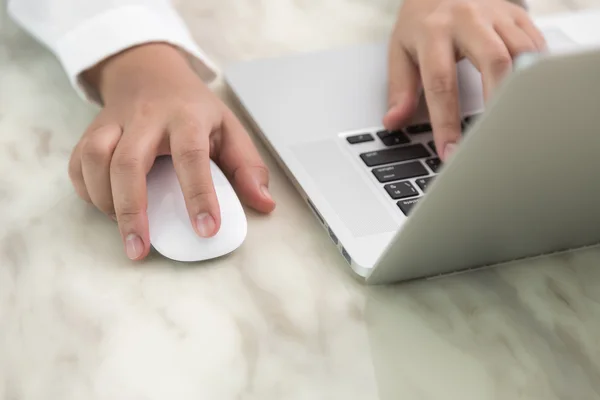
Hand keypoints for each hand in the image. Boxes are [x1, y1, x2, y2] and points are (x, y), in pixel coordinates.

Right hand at [68, 43, 275, 260]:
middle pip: (129, 162)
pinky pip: (79, 163)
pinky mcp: (91, 131)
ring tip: (126, 228)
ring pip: (96, 159)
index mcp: (187, 117)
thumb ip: (247, 166)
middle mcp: (146, 118)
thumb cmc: (192, 107)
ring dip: (105, 201)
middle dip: (132, 210)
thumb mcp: (228, 127)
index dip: (199, 195)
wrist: (150, 70)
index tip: (207, 230)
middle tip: (140, 249)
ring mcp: (114, 123)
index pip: (192, 156)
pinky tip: (107, 206)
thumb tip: (264, 204)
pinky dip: (87, 191)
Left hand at [384, 0, 545, 160]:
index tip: (450, 152)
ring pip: (522, 51)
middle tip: (494, 138)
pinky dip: (537, 71)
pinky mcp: (517, 15)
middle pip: (493, 61)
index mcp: (433, 31)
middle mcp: (467, 19)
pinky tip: (531, 96)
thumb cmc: (422, 21)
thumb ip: (400, 88)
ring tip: (517, 121)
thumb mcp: (400, 50)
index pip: (441, 83)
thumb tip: (394, 121)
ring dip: (522, 88)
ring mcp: (496, 15)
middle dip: (497, 103)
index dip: (446, 122)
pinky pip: (535, 43)